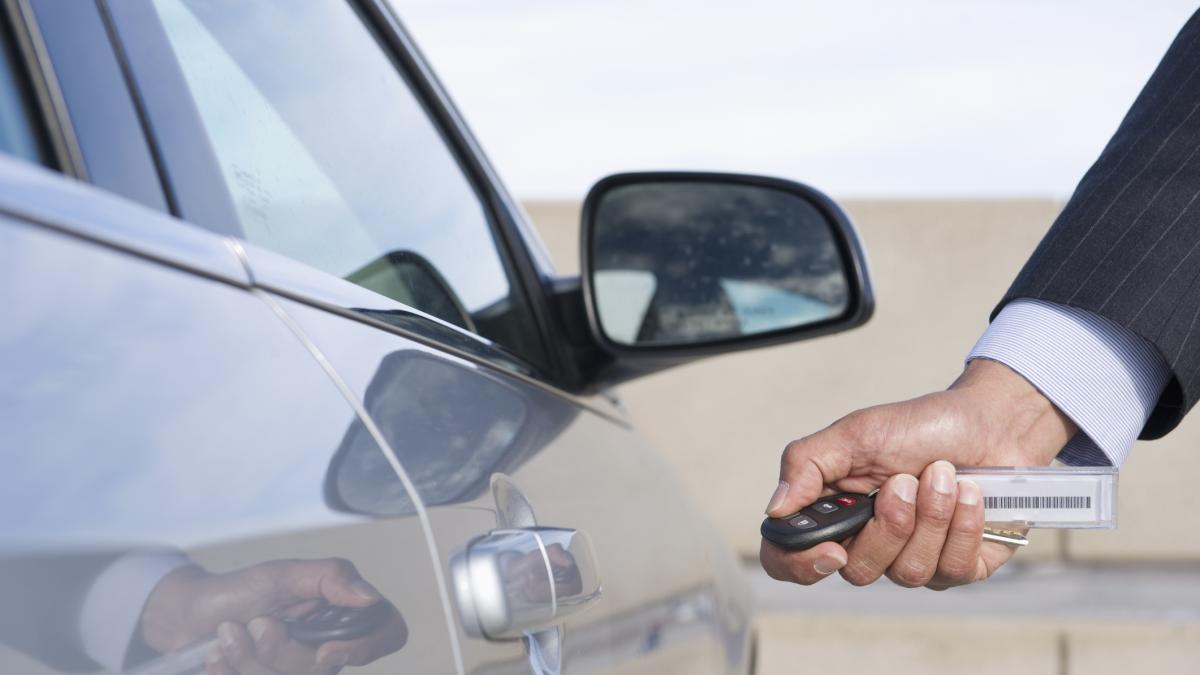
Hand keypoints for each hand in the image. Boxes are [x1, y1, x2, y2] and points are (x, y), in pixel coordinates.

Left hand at [140, 558, 407, 673]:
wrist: (190, 615)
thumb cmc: (241, 589)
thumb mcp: (285, 574)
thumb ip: (331, 579)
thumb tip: (371, 597)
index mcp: (342, 613)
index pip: (388, 634)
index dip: (364, 649)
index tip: (324, 652)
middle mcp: (327, 647)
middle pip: (325, 668)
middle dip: (278, 650)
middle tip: (256, 623)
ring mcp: (297, 669)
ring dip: (247, 659)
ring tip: (229, 635)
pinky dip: (230, 671)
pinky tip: (220, 655)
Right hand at [759, 359, 1076, 589]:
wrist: (989, 423)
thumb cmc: (920, 427)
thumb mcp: (855, 434)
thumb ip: (806, 465)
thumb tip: (775, 509)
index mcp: (833, 514)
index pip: (790, 562)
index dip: (801, 566)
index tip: (833, 547)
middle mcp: (869, 545)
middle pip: (858, 571)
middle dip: (889, 522)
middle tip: (906, 480)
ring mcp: (914, 560)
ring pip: (907, 572)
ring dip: (931, 515)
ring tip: (944, 475)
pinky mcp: (959, 567)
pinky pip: (952, 570)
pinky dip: (964, 525)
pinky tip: (971, 494)